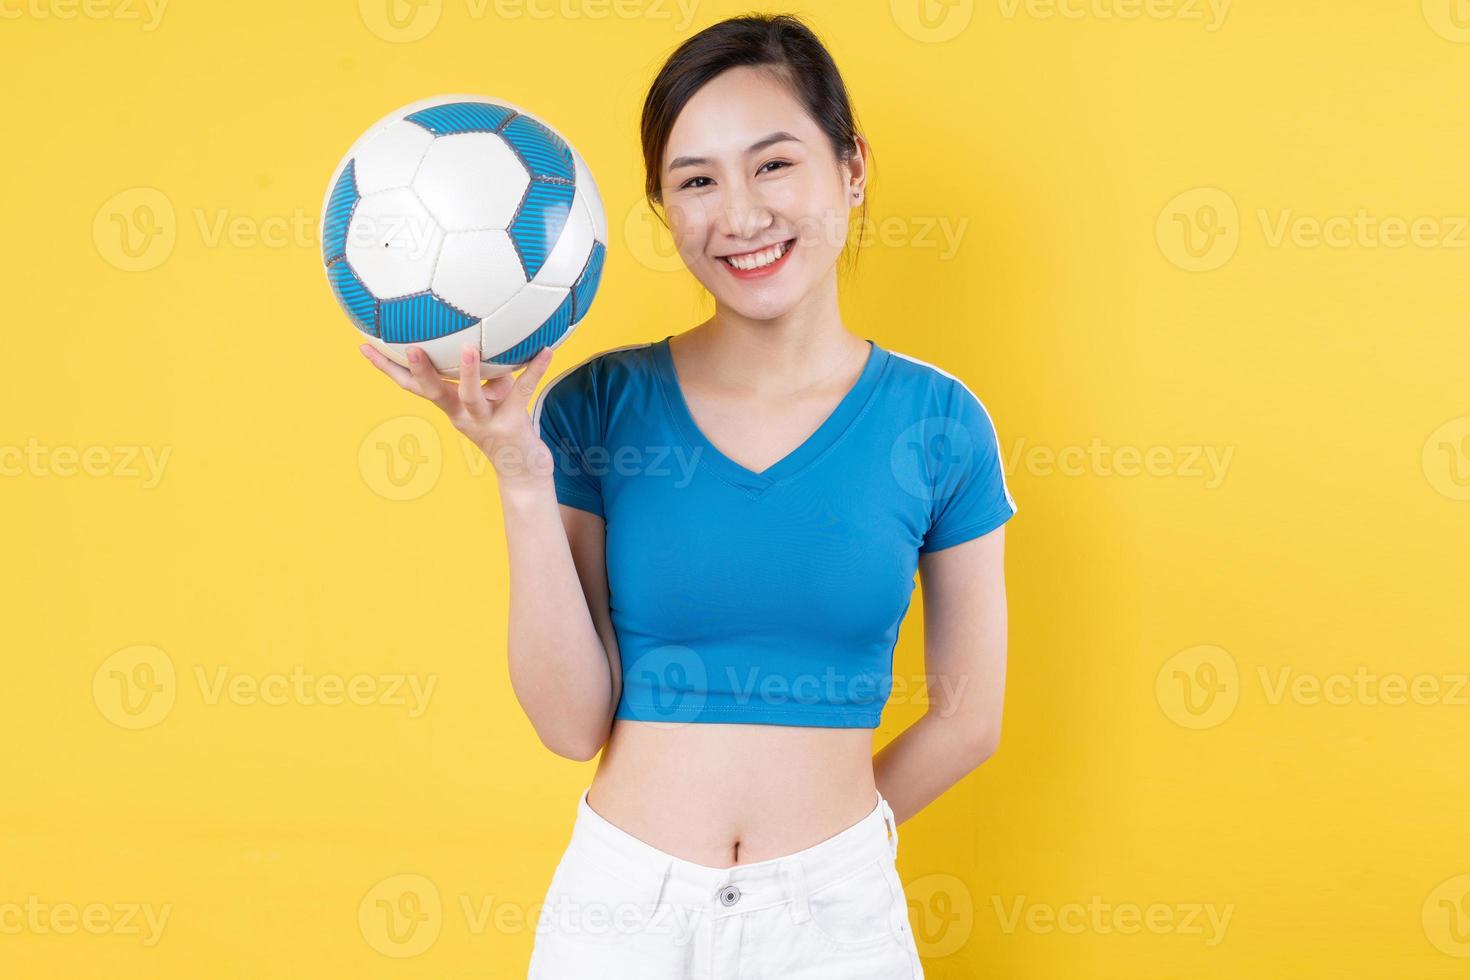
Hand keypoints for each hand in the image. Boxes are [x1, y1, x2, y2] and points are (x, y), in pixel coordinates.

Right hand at [359, 341, 554, 488]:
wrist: (523, 471)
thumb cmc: (502, 427)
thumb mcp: (487, 397)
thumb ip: (482, 372)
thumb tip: (478, 332)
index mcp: (449, 407)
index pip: (411, 386)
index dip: (387, 368)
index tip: (364, 347)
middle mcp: (461, 415)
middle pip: (432, 393)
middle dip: (419, 371)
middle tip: (409, 347)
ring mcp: (486, 421)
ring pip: (471, 397)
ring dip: (468, 373)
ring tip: (468, 348)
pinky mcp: (513, 423)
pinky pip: (524, 391)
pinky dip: (535, 369)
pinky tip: (546, 350)